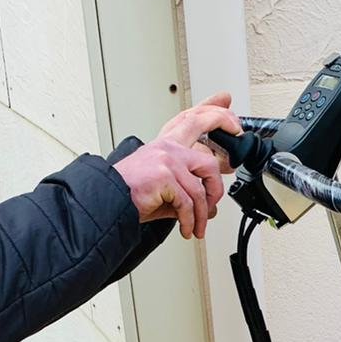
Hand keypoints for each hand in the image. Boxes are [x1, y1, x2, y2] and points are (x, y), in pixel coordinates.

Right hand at [115, 93, 242, 236]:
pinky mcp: (164, 176)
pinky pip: (188, 203)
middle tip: (217, 199)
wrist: (108, 201)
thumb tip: (210, 207)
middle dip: (218, 184)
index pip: (194, 119)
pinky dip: (189, 221)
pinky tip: (186, 228)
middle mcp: (168, 148)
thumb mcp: (164, 185)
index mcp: (167, 145)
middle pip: (209, 157)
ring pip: (201, 190)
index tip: (232, 117)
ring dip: (201, 215)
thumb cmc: (131, 193)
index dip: (216, 113)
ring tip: (196, 227)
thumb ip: (187, 189)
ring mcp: (167, 160)